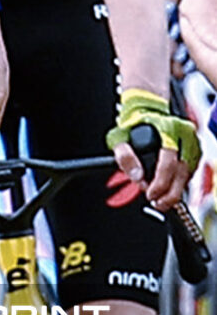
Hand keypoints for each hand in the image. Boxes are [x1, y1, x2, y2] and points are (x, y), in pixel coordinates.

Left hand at [107, 88, 196, 210]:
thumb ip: (124, 157)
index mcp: (167, 129)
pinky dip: (180, 182)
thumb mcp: (119, 137)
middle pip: (182, 171)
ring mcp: (192, 142)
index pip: (169, 162)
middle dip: (170, 192)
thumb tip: (137, 176)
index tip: (150, 194)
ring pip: (189, 173)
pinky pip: (191, 171)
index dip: (160, 182)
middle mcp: (184, 135)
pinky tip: (169, 189)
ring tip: (162, 200)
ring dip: (176, 190)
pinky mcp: (195, 149)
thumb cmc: (133, 123)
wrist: (147, 110)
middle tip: (158, 203)